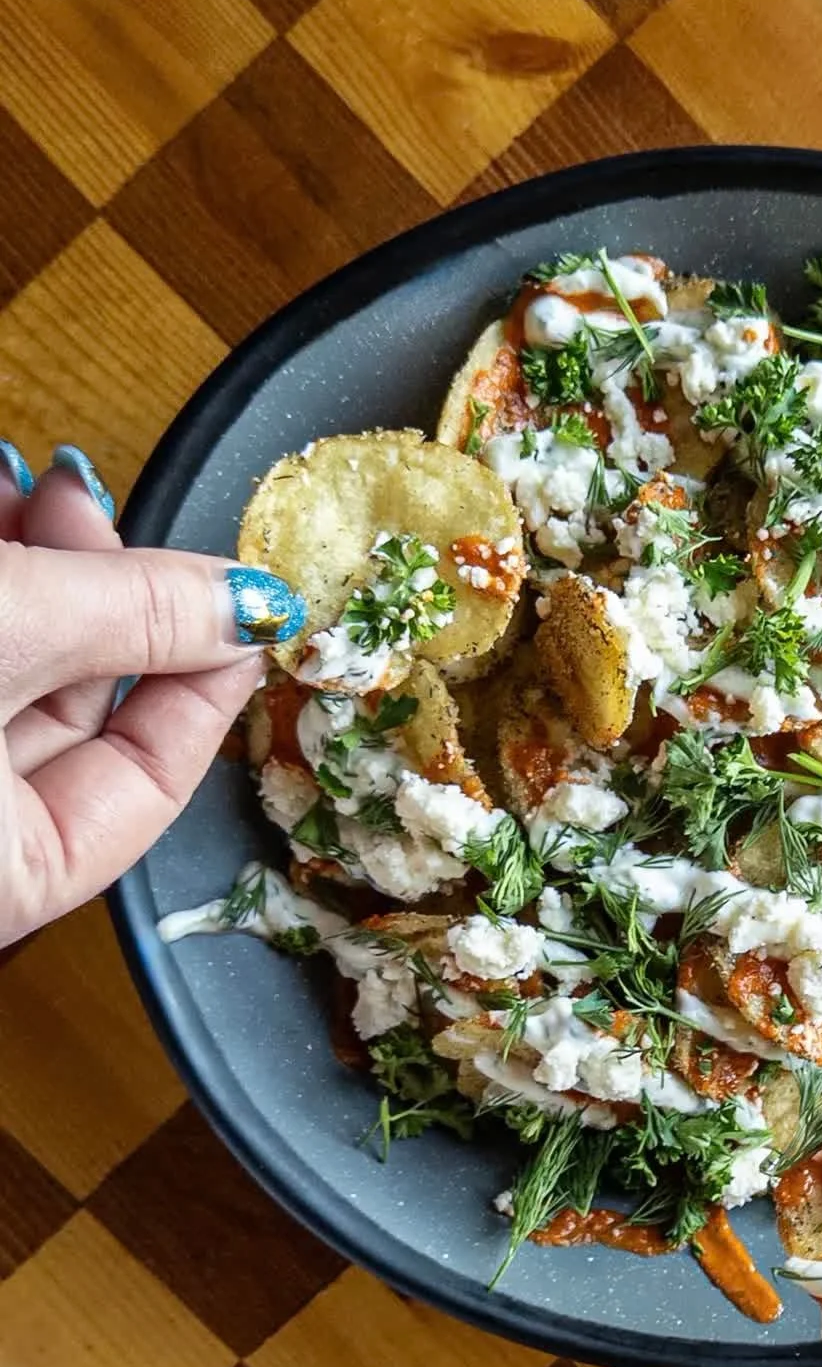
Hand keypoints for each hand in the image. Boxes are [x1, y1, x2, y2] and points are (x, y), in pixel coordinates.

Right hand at [0, 441, 305, 949]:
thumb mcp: (3, 634)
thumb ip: (126, 616)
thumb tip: (252, 602)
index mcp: (8, 879)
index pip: (144, 787)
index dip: (204, 683)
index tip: (241, 601)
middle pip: (69, 717)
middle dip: (99, 597)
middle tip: (109, 510)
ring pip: (4, 669)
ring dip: (36, 570)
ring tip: (45, 487)